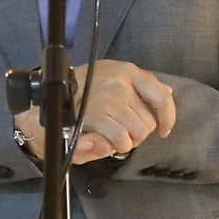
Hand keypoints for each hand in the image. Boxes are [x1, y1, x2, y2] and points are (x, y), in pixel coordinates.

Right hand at [13, 60, 177, 163]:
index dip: (167, 117)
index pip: (161, 96)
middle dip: (138, 133)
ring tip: (112, 135)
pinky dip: (116, 146)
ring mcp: (107, 98)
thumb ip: (141, 87)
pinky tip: (105, 141)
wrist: (50, 96)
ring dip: (127, 141)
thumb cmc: (87, 92)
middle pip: (148, 121)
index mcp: (128, 71)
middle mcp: (119, 81)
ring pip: (136, 133)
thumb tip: (168, 92)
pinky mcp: (94, 115)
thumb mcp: (115, 80)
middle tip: (123, 131)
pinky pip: (120, 140)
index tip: (164, 130)